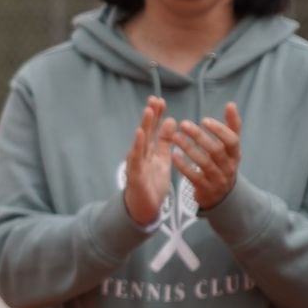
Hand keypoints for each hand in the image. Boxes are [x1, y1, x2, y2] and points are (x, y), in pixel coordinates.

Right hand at [122, 96, 177, 226]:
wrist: (144, 208)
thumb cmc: (151, 183)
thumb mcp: (162, 159)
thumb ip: (165, 142)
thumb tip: (172, 121)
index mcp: (150, 151)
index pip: (154, 129)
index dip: (157, 115)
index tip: (161, 100)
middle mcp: (141, 153)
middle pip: (146, 131)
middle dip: (151, 115)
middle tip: (155, 98)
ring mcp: (137, 162)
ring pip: (141, 141)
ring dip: (144, 125)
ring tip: (149, 110)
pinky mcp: (135, 173)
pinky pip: (136, 157)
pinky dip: (137, 144)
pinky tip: (140, 132)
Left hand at [174, 102, 241, 211]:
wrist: (221, 195)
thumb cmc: (223, 163)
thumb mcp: (230, 148)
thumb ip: (231, 127)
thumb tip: (231, 104)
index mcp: (235, 155)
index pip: (232, 141)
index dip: (219, 130)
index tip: (204, 120)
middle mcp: (229, 167)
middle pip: (216, 151)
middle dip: (200, 137)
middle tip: (183, 124)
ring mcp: (218, 179)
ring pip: (204, 163)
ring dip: (189, 149)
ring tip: (174, 137)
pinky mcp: (205, 189)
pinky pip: (194, 177)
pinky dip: (184, 166)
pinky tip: (173, 155)